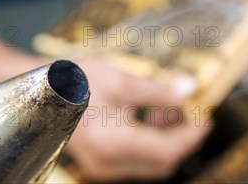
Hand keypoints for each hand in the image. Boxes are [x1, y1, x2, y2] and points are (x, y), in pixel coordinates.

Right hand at [66, 57, 210, 181]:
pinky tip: (150, 114)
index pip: (166, 150)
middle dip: (181, 138)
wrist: (41, 89)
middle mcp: (107, 163)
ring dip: (166, 138)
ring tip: (167, 105)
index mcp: (113, 144)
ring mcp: (102, 167)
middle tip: (191, 110)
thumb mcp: (121, 80)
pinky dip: (150, 140)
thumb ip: (158, 90)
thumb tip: (189, 88)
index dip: (191, 135)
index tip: (206, 116)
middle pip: (161, 163)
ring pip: (149, 163)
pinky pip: (135, 159)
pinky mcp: (100, 162)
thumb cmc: (76, 80)